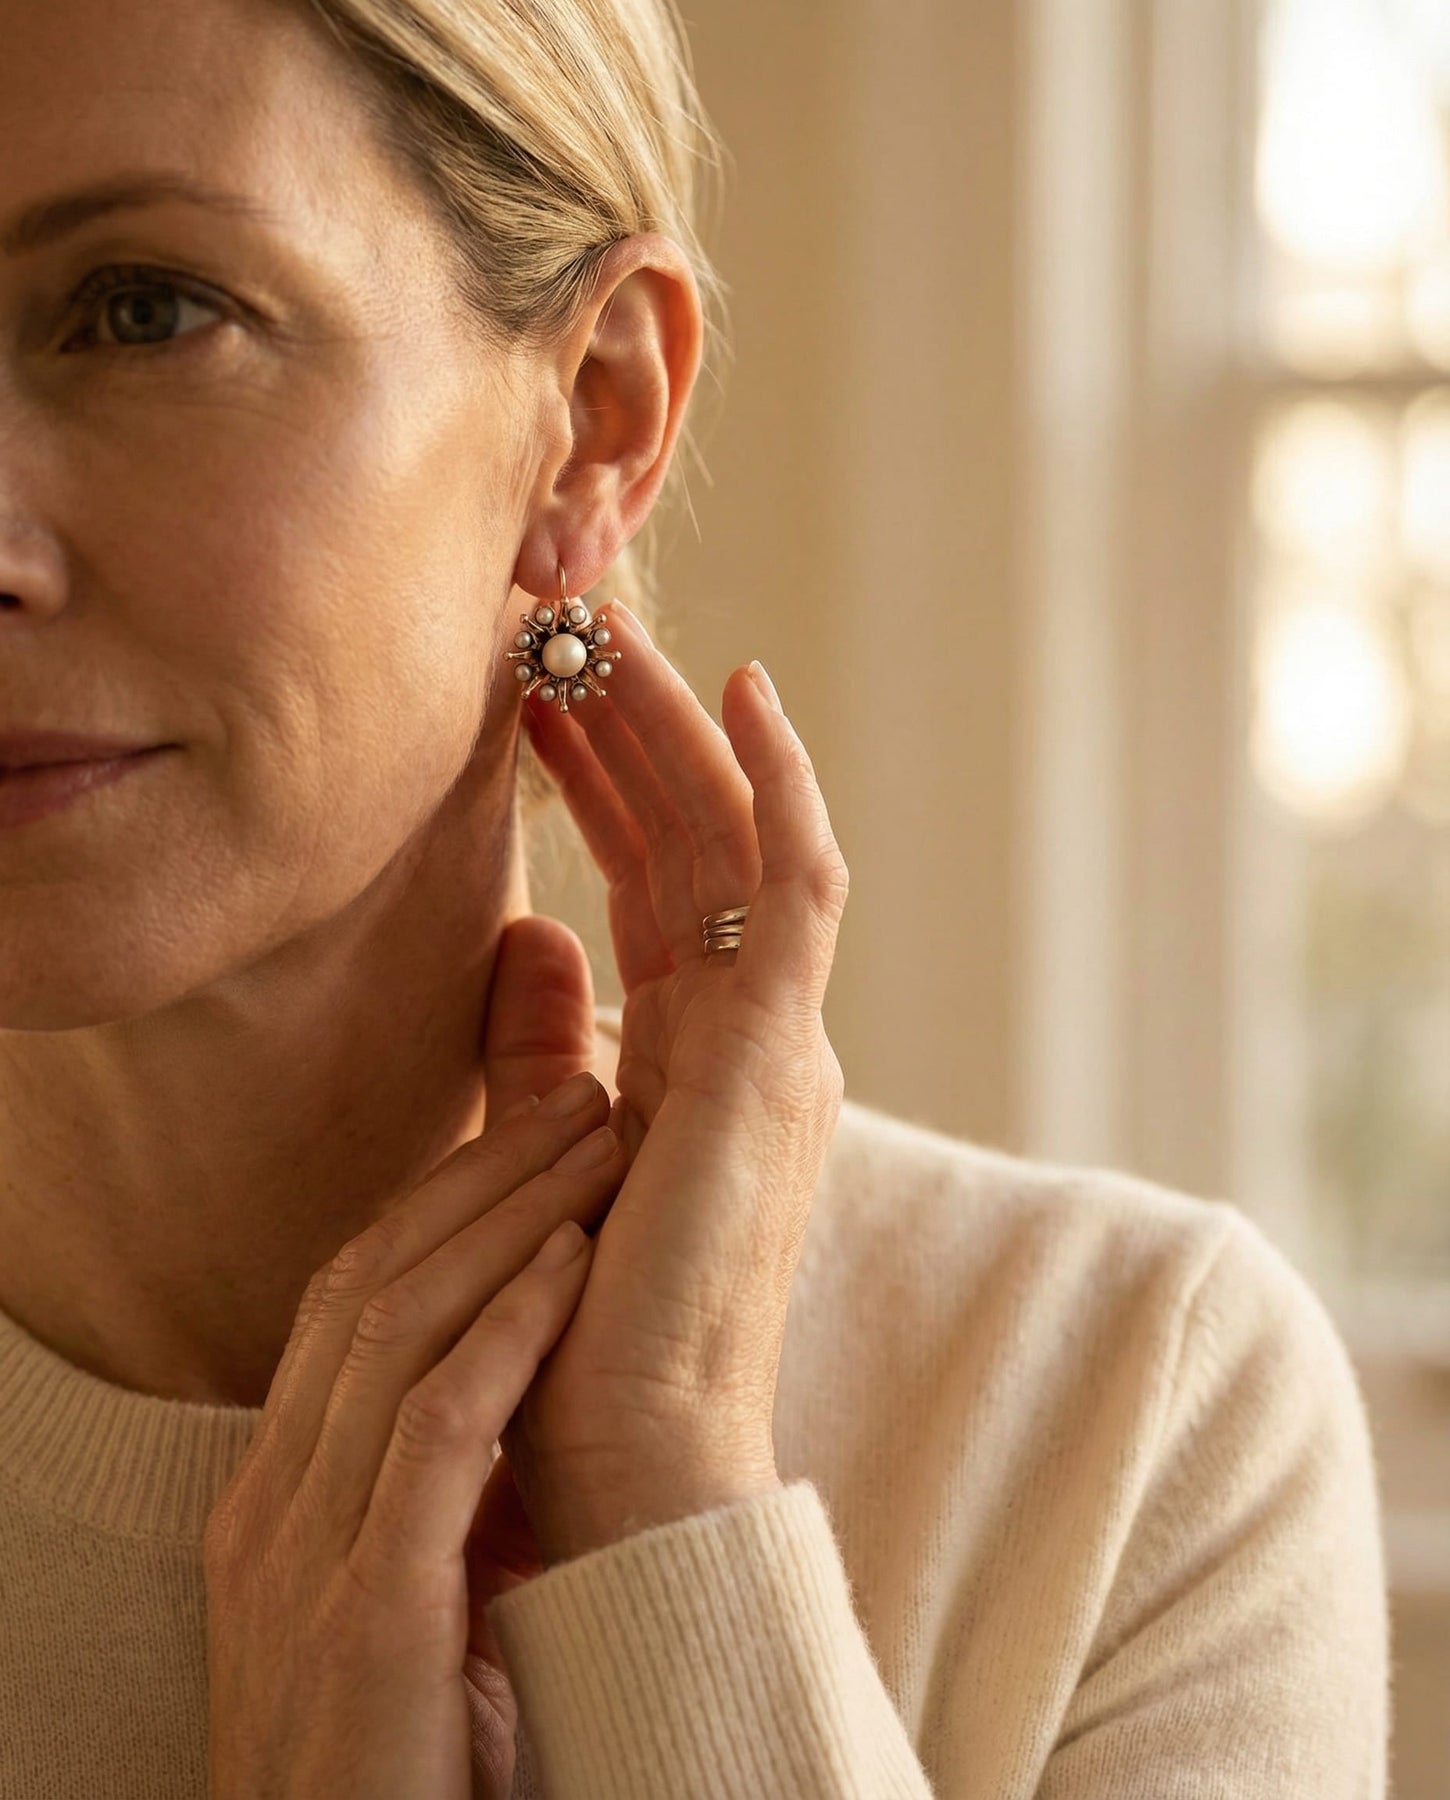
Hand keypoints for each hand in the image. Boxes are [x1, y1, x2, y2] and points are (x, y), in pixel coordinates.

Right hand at [201, 1080, 627, 1799]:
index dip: (440, 1202)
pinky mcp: (367, 1613)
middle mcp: (275, 1504)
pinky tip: (573, 1263)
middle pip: (370, 1281)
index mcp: (276, 1499)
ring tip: (600, 1139)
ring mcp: (308, 1556)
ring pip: (399, 1326)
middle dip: (479, 1175)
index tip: (529, 1133)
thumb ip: (418, 1510)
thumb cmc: (391, 1771)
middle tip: (578, 1093)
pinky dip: (506, 1331)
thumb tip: (502, 1415)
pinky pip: (439, 1429)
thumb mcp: (388, 1612)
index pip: (350, 1302)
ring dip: (508, 1219)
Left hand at [500, 600, 849, 1563]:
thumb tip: (522, 933)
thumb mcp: (541, 1145)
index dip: (598, 783)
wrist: (632, 1450)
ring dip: (682, 729)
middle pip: (694, 839)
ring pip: (741, 838)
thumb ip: (542, 1043)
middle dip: (633, 727)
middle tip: (567, 625)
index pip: (651, 882)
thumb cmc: (579, 1325)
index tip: (528, 702)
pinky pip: (798, 886)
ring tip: (610, 632)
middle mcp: (750, 1031)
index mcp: (694, 1055)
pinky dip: (780, 785)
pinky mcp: (784, 1050)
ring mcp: (778, 1036)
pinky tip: (742, 694)